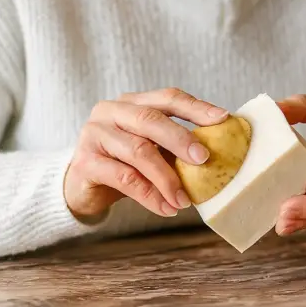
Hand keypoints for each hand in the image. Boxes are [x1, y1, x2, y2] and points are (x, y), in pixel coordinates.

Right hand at [64, 88, 228, 220]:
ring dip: (167, 178)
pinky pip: (124, 178)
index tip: (223, 118)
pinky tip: (166, 208)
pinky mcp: (85, 162)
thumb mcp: (153, 148)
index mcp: (133, 101)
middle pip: (151, 119)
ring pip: (139, 151)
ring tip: (185, 200)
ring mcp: (94, 135)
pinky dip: (150, 195)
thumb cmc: (126, 163)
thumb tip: (222, 150)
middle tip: (204, 159)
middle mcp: (111, 111)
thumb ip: (177, 145)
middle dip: (181, 138)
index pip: (168, 97)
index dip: (196, 107)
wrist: (81, 187)